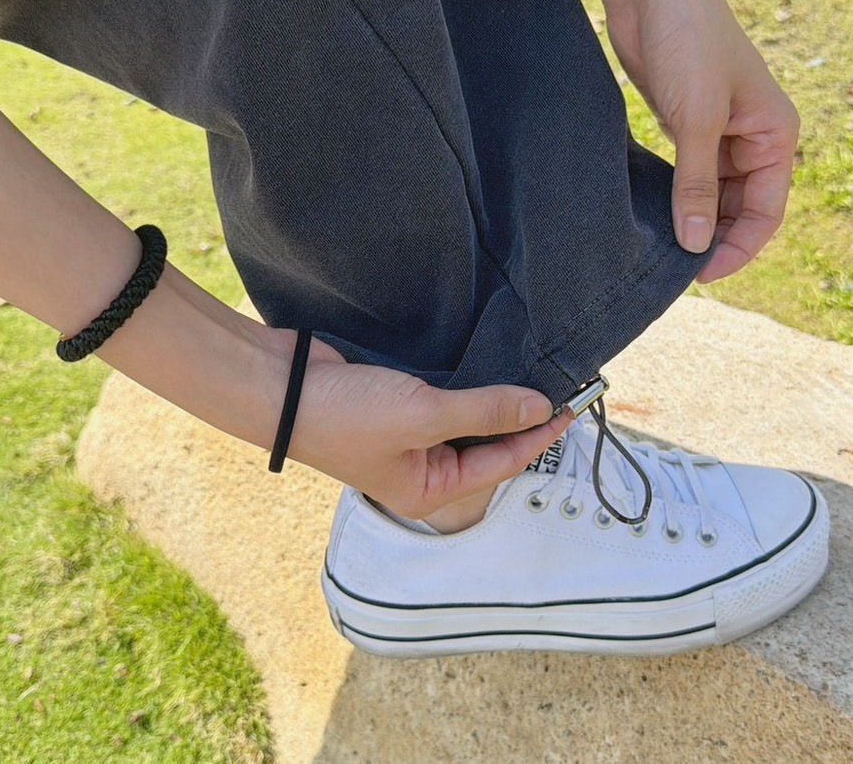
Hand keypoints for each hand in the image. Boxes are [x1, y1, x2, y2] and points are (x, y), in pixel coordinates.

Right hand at [263, 329, 571, 517]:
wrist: (281, 385)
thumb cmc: (347, 415)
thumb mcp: (424, 414)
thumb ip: (484, 410)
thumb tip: (539, 408)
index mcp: (428, 490)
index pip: (501, 465)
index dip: (538, 435)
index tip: (570, 406)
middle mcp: (420, 468)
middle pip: (485, 445)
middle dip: (518, 417)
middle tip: (556, 383)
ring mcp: (406, 435)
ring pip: (465, 419)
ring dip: (492, 397)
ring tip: (528, 370)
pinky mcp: (394, 402)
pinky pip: (442, 397)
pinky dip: (464, 382)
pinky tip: (483, 361)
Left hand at [598, 0, 798, 284]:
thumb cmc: (688, 42)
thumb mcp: (696, 119)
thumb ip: (697, 184)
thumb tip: (696, 244)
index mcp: (775, 134)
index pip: (767, 212)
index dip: (738, 247)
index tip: (701, 274)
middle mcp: (754, 136)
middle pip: (741, 208)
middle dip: (714, 236)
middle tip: (674, 267)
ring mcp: (720, 130)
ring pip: (713, 193)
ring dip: (692, 217)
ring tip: (659, 245)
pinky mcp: (687, 121)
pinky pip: (689, 172)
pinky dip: (675, 194)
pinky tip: (651, 213)